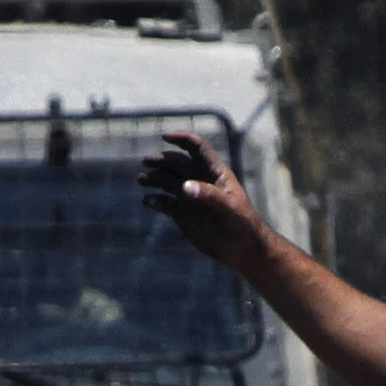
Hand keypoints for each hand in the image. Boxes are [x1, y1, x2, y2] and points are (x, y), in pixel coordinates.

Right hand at [138, 130, 268, 266]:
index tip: (165, 137)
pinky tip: (148, 202)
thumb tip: (185, 187)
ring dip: (153, 178)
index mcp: (214, 172)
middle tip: (146, 162)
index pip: (196, 148)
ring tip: (142, 180)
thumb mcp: (230, 208)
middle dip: (160, 160)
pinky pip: (163, 203)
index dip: (181, 139)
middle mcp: (198, 180)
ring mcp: (189, 197)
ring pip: (166, 181)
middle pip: (175, 163)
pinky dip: (154, 201)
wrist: (242, 249)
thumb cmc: (243, 223)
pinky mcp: (181, 214)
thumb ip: (209, 195)